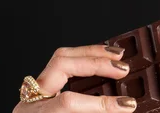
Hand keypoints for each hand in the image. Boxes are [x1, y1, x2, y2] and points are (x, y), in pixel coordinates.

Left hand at [12, 44, 136, 111]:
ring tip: (117, 54)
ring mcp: (35, 92)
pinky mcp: (42, 87)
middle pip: (62, 65)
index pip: (68, 103)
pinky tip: (102, 58)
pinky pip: (62, 62)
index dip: (100, 103)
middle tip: (123, 69)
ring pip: (60, 56)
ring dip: (92, 52)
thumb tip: (121, 109)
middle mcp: (32, 101)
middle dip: (96, 64)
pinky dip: (85, 57)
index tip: (127, 105)